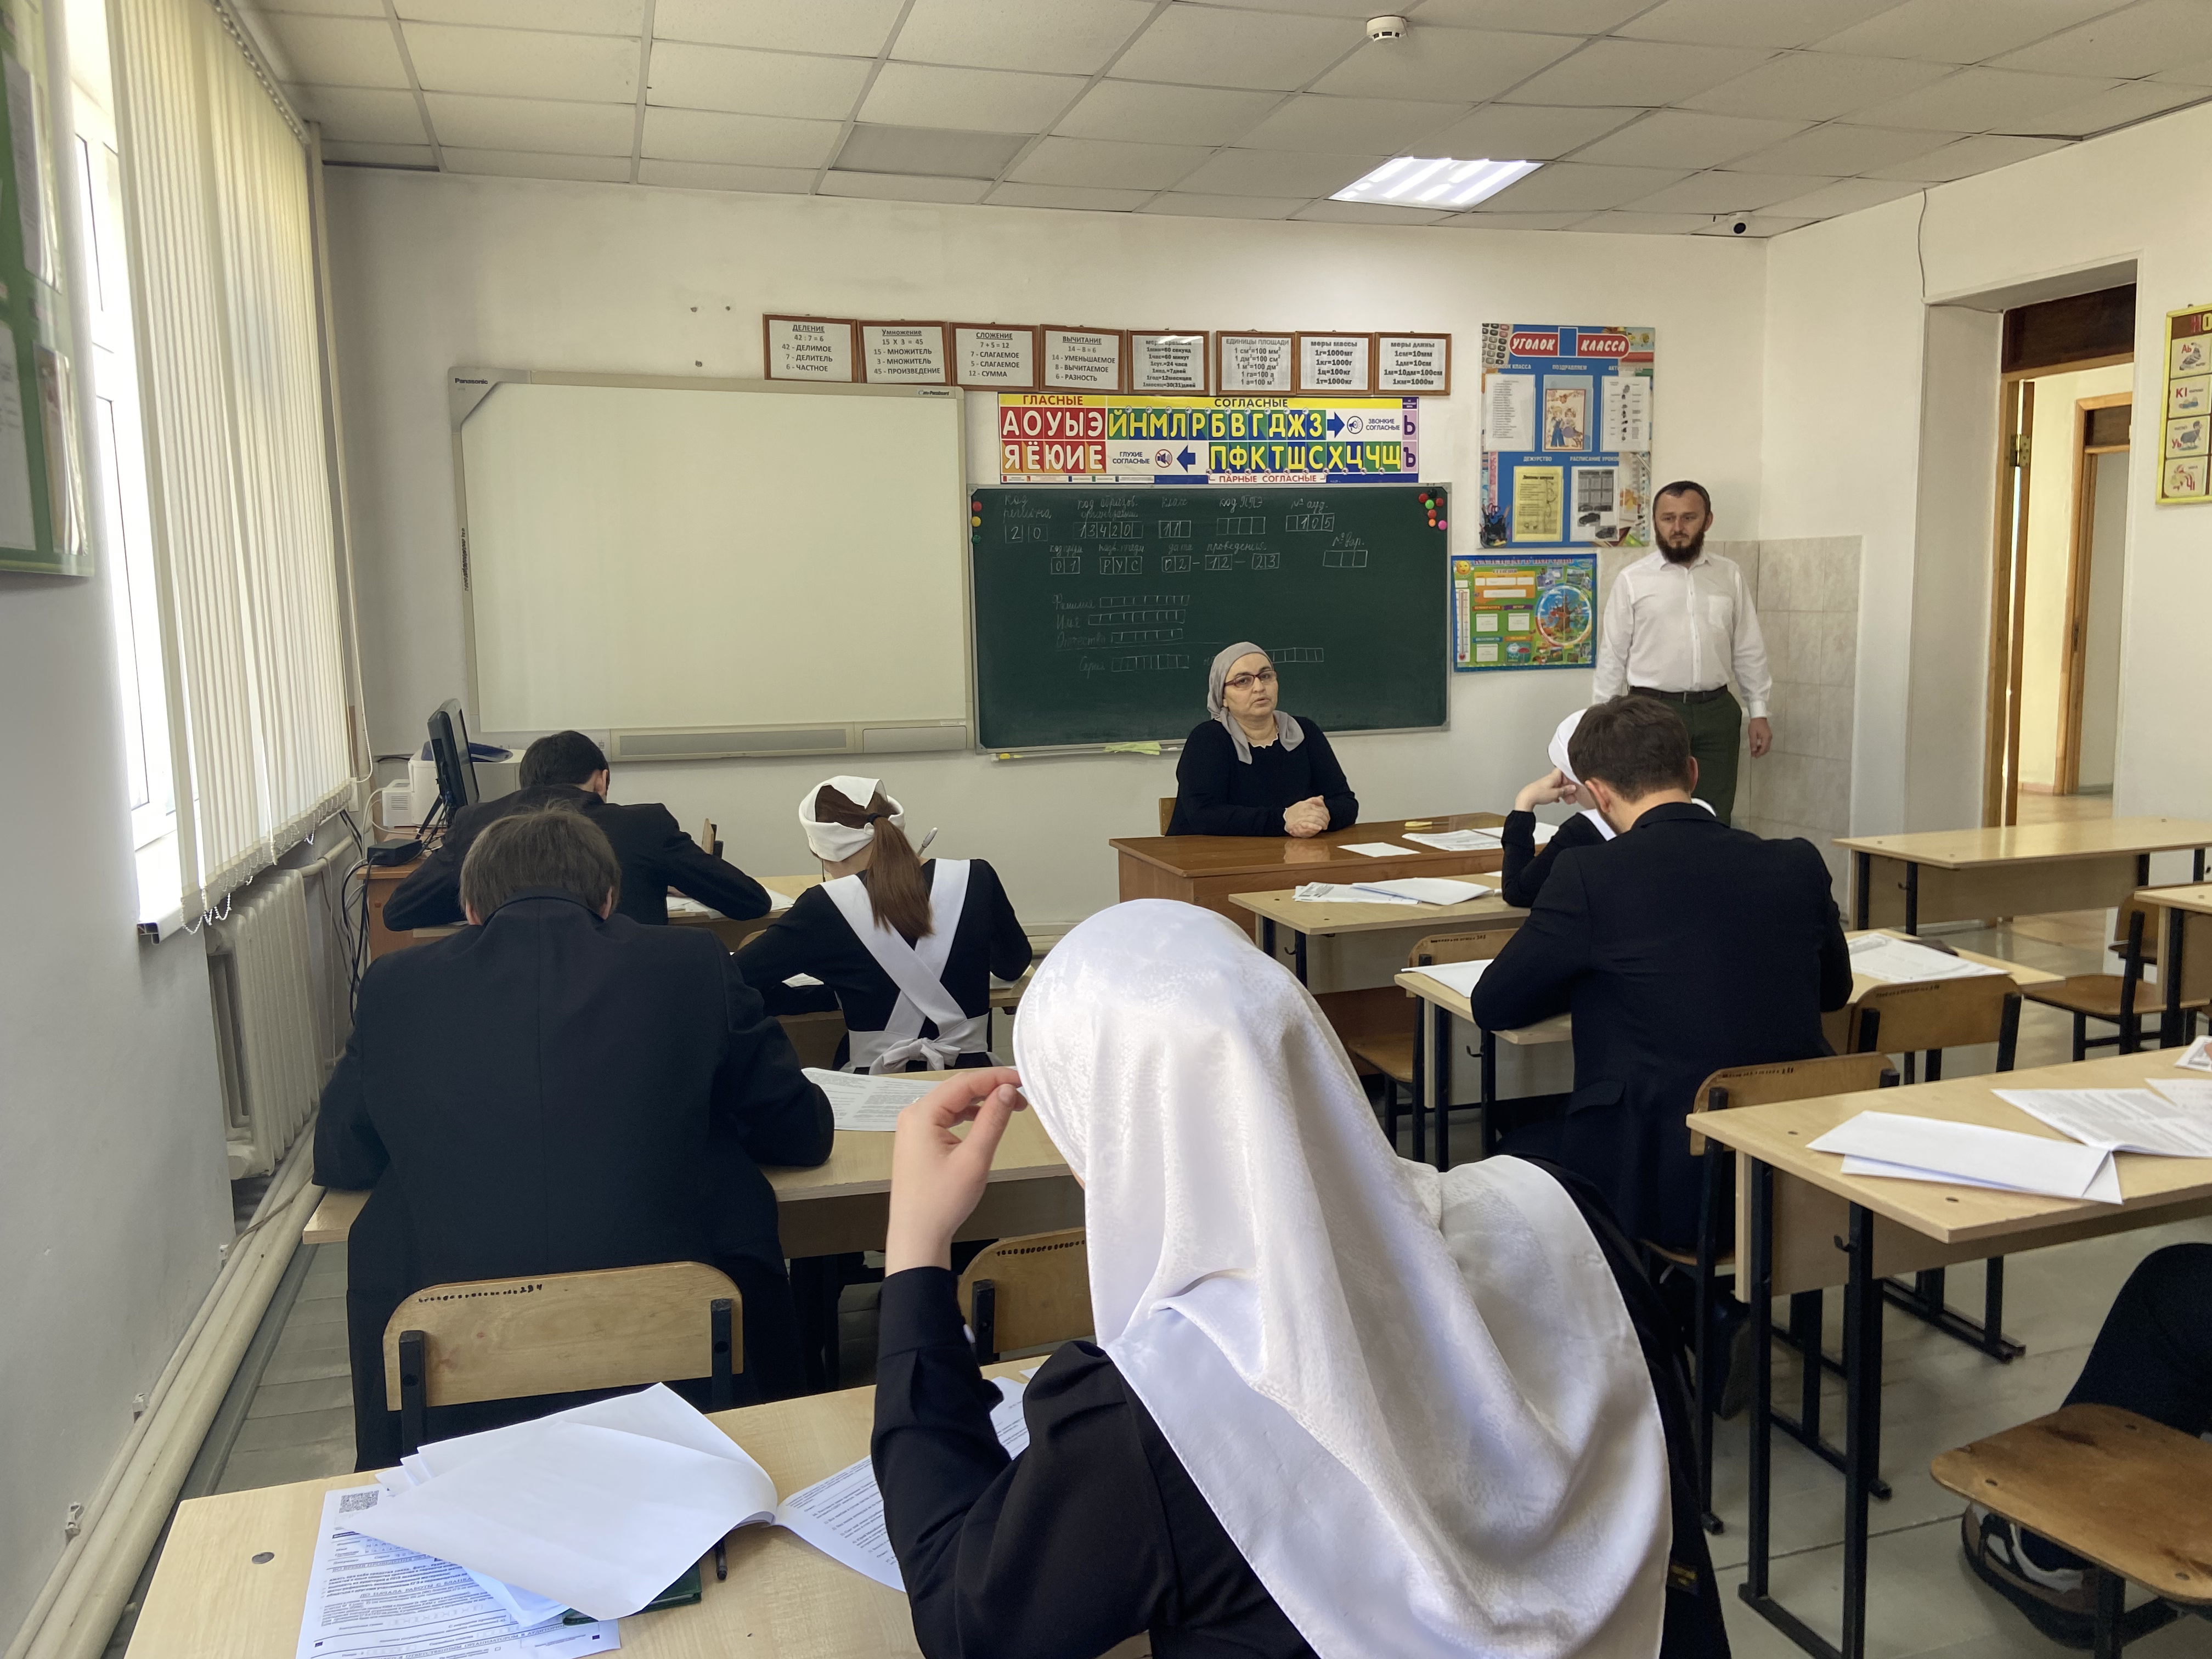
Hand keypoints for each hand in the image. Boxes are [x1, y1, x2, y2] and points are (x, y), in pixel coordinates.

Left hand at [884, 1068, 1026, 1273]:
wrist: (917, 1235)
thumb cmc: (942, 1201)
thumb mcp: (974, 1158)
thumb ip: (992, 1120)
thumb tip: (1006, 1090)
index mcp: (922, 1114)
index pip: (965, 1082)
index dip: (996, 1078)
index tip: (1023, 1081)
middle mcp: (914, 1114)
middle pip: (958, 1089)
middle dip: (991, 1089)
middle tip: (1021, 1097)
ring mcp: (914, 1128)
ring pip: (953, 1103)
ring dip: (981, 1102)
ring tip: (1010, 1108)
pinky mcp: (918, 1140)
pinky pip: (946, 1117)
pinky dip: (969, 1116)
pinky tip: (986, 1121)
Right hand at [1284, 796, 1328, 836]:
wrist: (1284, 818)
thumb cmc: (1296, 811)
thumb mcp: (1304, 803)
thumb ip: (1314, 800)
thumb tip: (1321, 797)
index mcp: (1307, 805)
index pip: (1321, 809)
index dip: (1327, 814)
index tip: (1328, 818)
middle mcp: (1304, 811)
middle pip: (1320, 814)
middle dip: (1325, 820)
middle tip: (1327, 824)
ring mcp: (1301, 818)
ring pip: (1315, 819)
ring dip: (1322, 823)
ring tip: (1324, 827)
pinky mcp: (1298, 826)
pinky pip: (1308, 825)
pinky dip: (1314, 827)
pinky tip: (1319, 828)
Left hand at [1514, 768, 1577, 812]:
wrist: (1526, 798)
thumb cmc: (1538, 794)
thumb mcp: (1556, 793)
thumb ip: (1565, 790)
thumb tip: (1572, 788)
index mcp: (1554, 776)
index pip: (1564, 771)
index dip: (1570, 775)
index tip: (1574, 782)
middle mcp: (1550, 778)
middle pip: (1562, 780)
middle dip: (1567, 787)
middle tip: (1572, 795)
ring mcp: (1546, 783)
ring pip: (1557, 786)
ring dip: (1562, 792)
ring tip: (1566, 799)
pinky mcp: (1542, 789)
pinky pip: (1552, 790)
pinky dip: (1556, 794)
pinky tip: (1557, 799)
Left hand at [1748, 716, 1771, 758]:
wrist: (1758, 717)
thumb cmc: (1755, 724)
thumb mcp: (1752, 734)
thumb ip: (1753, 743)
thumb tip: (1753, 751)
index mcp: (1766, 738)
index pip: (1763, 749)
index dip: (1759, 753)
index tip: (1754, 756)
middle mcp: (1769, 738)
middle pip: (1766, 749)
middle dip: (1760, 753)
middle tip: (1754, 755)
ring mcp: (1769, 736)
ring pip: (1766, 746)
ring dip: (1761, 750)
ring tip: (1754, 751)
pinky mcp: (1768, 735)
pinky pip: (1766, 743)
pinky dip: (1762, 746)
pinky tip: (1757, 746)